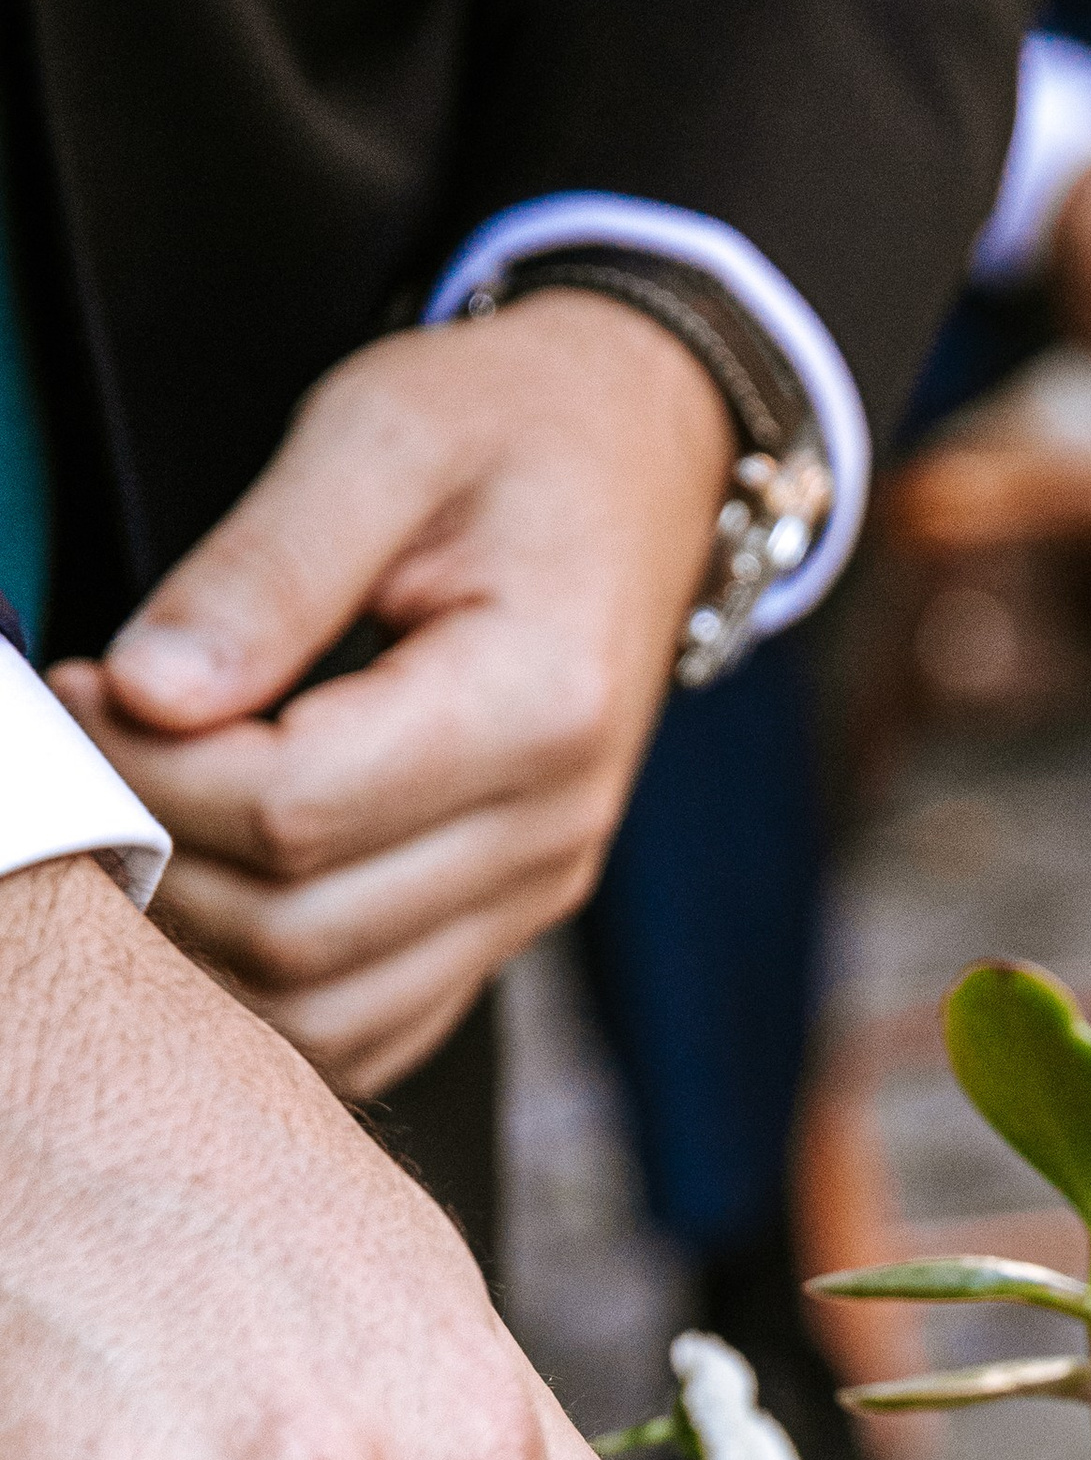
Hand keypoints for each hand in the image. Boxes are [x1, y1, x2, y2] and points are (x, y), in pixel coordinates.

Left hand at [47, 293, 734, 1096]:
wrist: (637, 465)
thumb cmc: (510, 431)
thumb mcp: (378, 435)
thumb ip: (263, 570)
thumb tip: (148, 692)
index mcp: (538, 707)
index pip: (296, 809)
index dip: (154, 767)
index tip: (84, 685)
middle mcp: (549, 832)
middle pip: (301, 930)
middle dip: (160, 853)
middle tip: (90, 750)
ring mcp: (534, 896)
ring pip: (325, 1009)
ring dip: (198, 941)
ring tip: (139, 817)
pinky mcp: (505, 926)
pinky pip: (368, 1028)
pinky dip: (264, 992)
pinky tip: (209, 887)